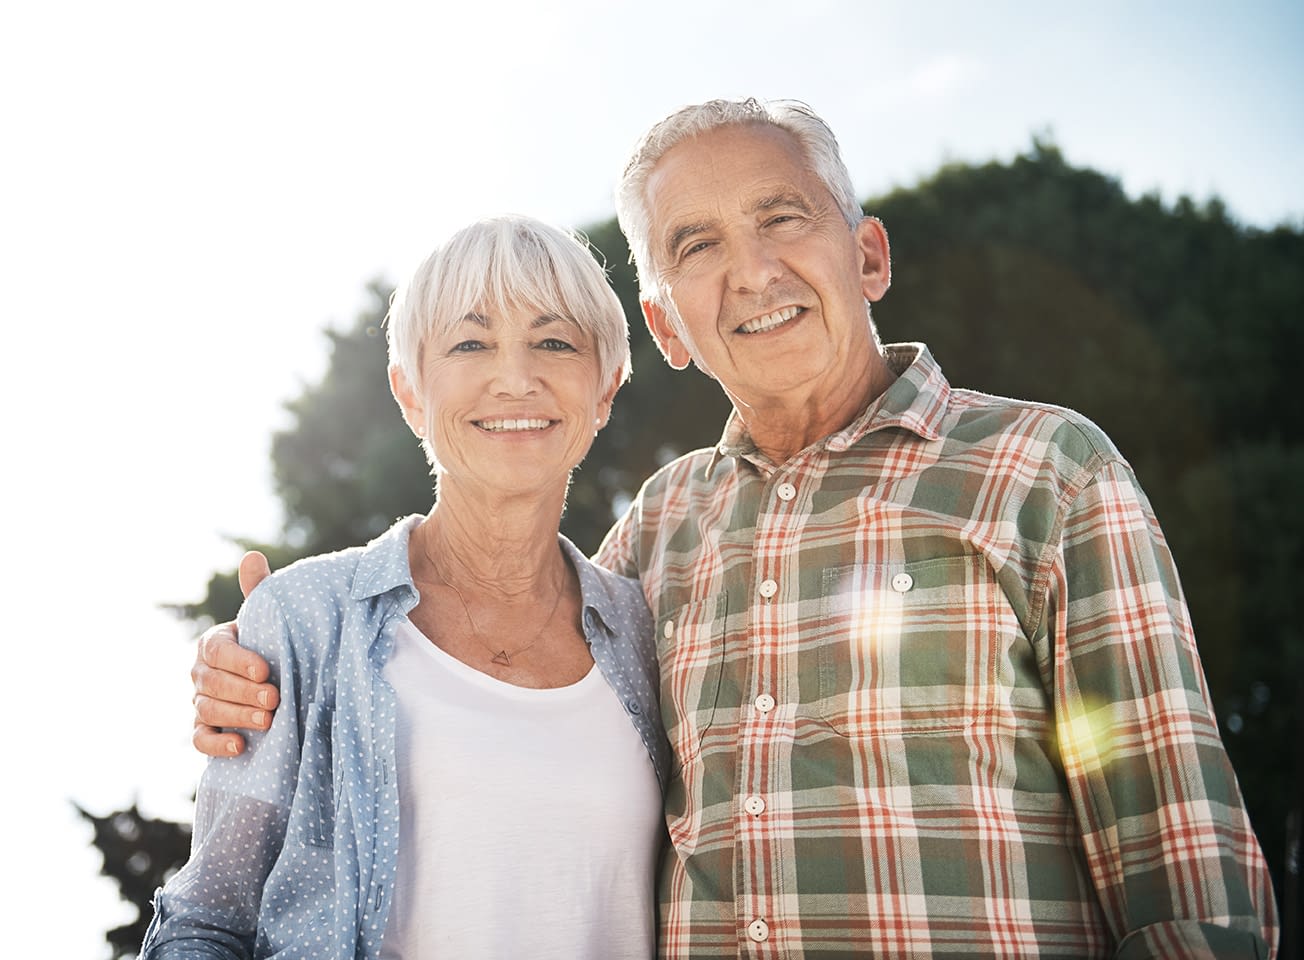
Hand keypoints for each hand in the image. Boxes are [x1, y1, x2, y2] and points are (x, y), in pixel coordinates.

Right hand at [191, 551, 278, 756]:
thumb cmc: (271, 645)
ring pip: (207, 711)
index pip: (217, 650)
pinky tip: (240, 747)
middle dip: (243, 692)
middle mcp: (201, 672)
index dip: (238, 661)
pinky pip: (199, 740)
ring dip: (236, 716)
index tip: (266, 671)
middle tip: (275, 698)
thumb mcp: (267, 620)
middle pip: (212, 684)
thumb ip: (259, 592)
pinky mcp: (204, 730)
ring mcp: (199, 702)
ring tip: (268, 720)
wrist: (275, 681)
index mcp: (214, 643)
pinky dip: (216, 744)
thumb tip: (252, 556)